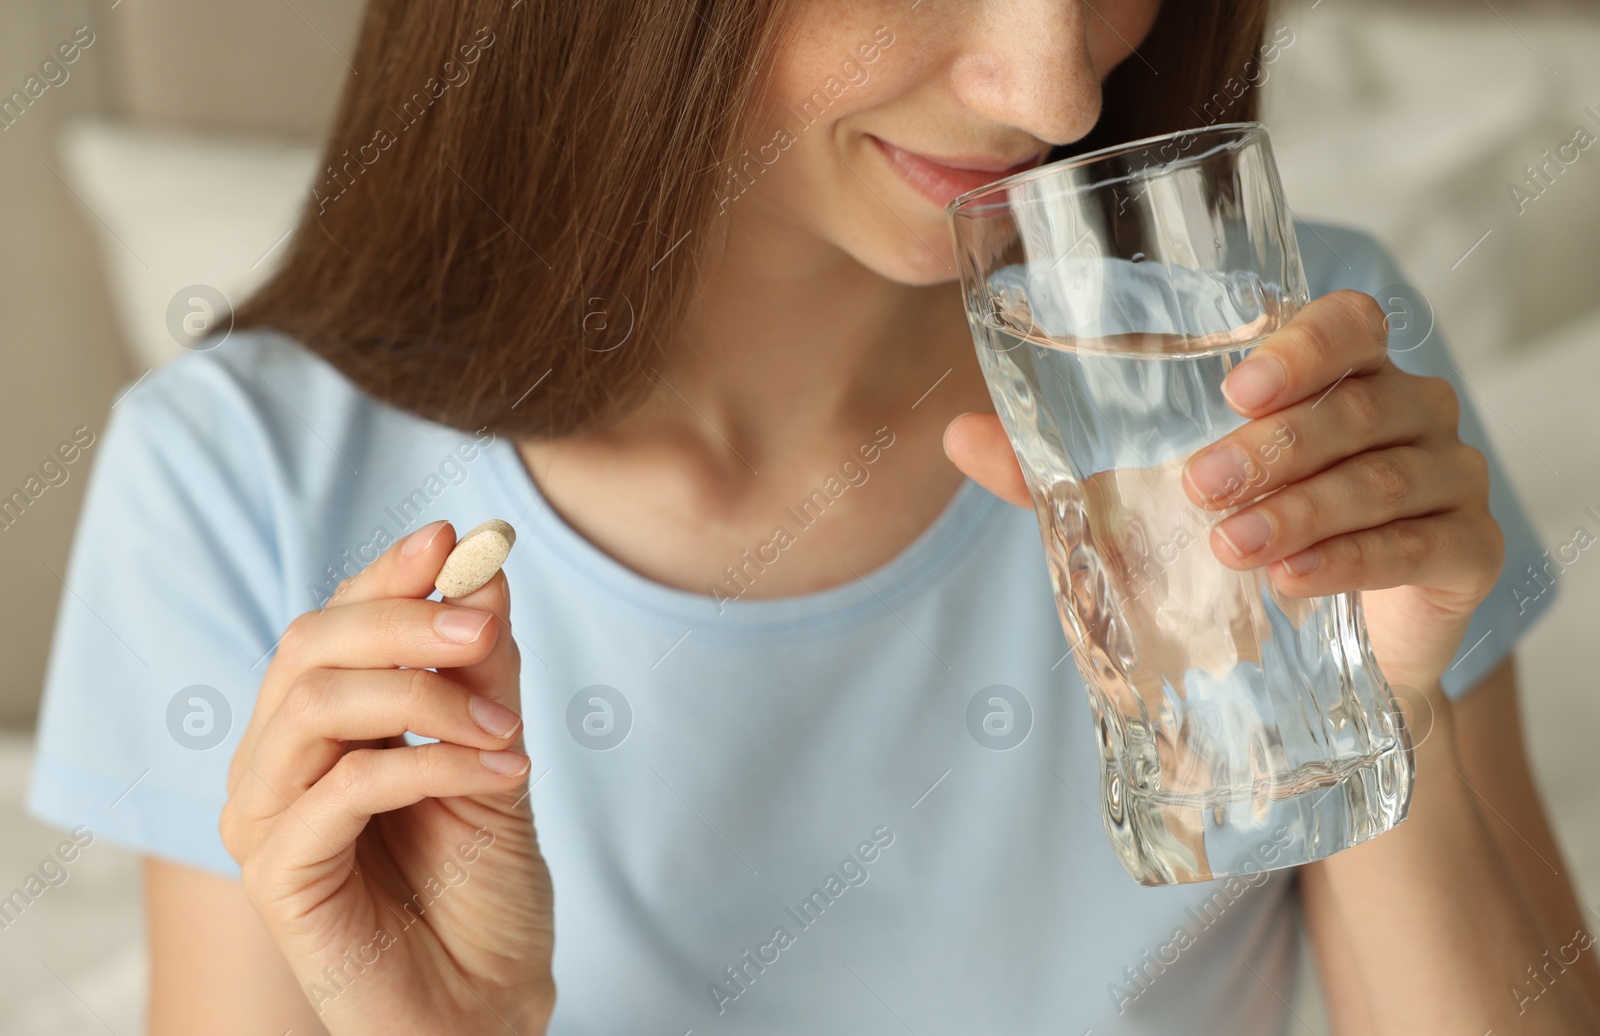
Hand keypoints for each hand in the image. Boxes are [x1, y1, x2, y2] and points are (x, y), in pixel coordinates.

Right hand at [220, 520, 554, 1033]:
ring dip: (424, 695)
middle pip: (310, 645)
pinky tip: (498, 771)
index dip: (389, 573)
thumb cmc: (483, 886)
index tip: (458, 538)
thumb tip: (482, 568)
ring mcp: (268, 817)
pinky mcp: (278, 875)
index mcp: (321, 726)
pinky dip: (430, 764)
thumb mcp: (496, 753)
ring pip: (314, 704)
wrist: (487, 998)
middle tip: (488, 625)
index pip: (336, 621)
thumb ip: (483, 670)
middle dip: (404, 618)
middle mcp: (279, 762)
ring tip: (508, 725)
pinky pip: (344, 788)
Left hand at [944, 289, 1504, 694]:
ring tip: (1233, 548)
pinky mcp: (1470, 557)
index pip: (1347, 323)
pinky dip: (1355, 559)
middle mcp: (1406, 414)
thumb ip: (1053, 473)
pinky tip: (1295, 584)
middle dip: (1279, 445)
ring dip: (1307, 505)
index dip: (1303, 344)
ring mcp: (1448, 482)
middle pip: (1366, 400)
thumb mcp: (1135, 512)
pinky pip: (1426, 542)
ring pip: (1391, 470)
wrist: (1313, 669)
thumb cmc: (1227, 561)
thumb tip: (955, 435)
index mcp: (1335, 380)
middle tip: (1201, 489)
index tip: (1235, 388)